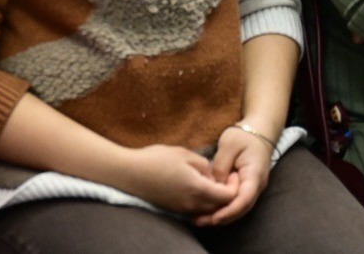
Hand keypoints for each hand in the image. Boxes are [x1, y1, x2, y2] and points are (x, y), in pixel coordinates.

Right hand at [121, 145, 236, 216]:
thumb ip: (203, 164)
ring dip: (214, 199)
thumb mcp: (183, 153)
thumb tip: (210, 172)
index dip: (235, 185)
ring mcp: (183, 209)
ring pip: (209, 210)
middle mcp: (194, 204)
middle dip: (226, 193)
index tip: (231, 172)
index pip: (229, 196)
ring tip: (209, 181)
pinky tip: (195, 186)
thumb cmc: (155, 159)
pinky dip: (202, 201)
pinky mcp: (175, 210)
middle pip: (221, 206)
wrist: (129, 173)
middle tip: (224, 177)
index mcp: (199, 188)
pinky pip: (196, 210)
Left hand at [192, 126, 274, 226]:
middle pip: (240, 208)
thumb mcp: (229, 145)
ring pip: (237, 208)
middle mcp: (255, 186)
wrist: (257, 132)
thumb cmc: (243, 136)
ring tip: (199, 220)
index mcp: (254, 175)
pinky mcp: (242, 187)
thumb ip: (221, 165)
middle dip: (221, 217)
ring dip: (220, 215)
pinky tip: (206, 210)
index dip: (229, 210)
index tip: (214, 217)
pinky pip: (233, 202)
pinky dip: (221, 208)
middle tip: (199, 221)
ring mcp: (250, 188)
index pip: (244, 199)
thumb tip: (214, 184)